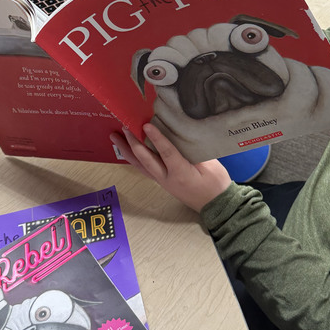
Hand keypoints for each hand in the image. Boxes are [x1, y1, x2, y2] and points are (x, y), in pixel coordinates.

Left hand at [110, 124, 230, 212]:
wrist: (215, 205)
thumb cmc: (215, 184)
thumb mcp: (211, 166)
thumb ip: (194, 151)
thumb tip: (180, 134)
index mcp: (181, 173)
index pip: (166, 153)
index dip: (156, 138)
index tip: (146, 125)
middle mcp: (166, 178)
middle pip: (146, 159)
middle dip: (133, 142)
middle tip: (122, 126)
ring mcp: (162, 180)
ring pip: (140, 164)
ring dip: (127, 150)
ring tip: (114, 137)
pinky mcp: (161, 181)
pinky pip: (144, 168)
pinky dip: (134, 158)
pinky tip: (127, 150)